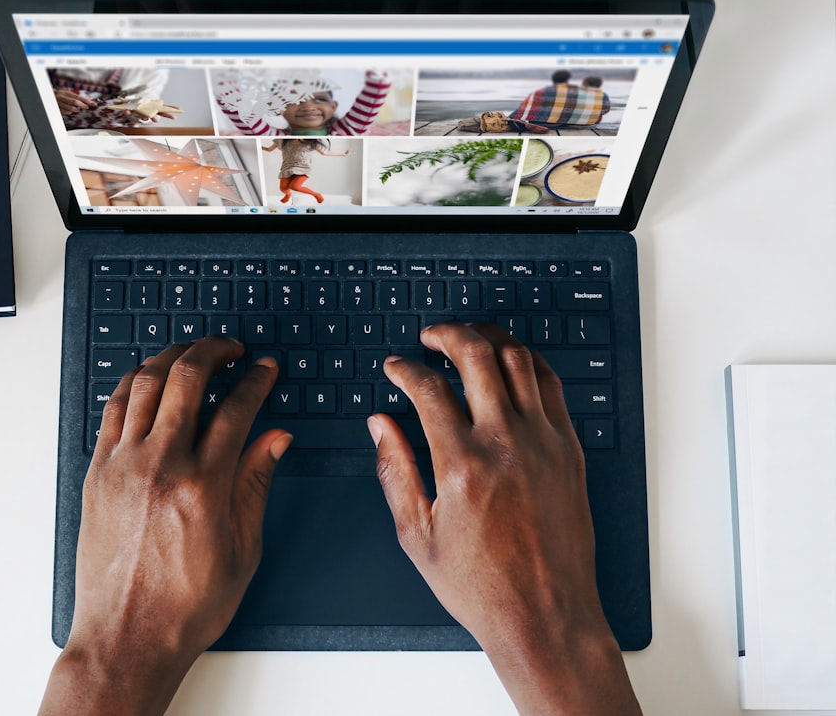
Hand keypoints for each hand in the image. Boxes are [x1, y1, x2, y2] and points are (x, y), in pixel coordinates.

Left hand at [39, 338, 290, 715]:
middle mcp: (160, 466)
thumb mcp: (242, 548)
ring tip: (192, 352)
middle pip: (186, 378)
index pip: (236, 409)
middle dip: (214, 350)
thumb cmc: (184, 605)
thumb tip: (275, 438)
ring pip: (144, 383)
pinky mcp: (97, 473)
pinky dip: (134, 384)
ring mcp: (122, 465)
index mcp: (203, 486)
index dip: (256, 380)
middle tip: (230, 347)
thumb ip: (256, 483)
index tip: (264, 370)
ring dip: (171, 356)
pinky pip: (113, 409)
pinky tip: (149, 381)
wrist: (126, 637)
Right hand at [54, 88, 95, 114]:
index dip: (86, 100)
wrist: (47, 98)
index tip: (93, 104)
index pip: (78, 96)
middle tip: (87, 107)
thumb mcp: (67, 95)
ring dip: (76, 109)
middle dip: (82, 105)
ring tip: (77, 109)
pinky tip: (69, 110)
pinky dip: (69, 112)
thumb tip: (86, 103)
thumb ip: (74, 98)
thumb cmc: (60, 97)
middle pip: (74, 101)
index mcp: (66, 92)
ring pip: (70, 108)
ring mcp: (59, 102)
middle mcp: (62, 96)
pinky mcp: (57, 108)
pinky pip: (66, 112)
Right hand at [370, 323, 640, 714]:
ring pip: (518, 360)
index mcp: (461, 465)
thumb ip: (394, 470)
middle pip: (475, 355)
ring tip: (469, 338)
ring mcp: (544, 443)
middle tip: (430, 337)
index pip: (427, 388)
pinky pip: (551, 386)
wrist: (545, 614)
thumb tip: (381, 425)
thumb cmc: (482, 585)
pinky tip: (511, 365)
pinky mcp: (569, 450)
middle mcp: (506, 444)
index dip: (404, 369)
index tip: (395, 368)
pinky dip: (527, 363)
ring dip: (489, 338)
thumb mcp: (417, 534)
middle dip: (446, 334)